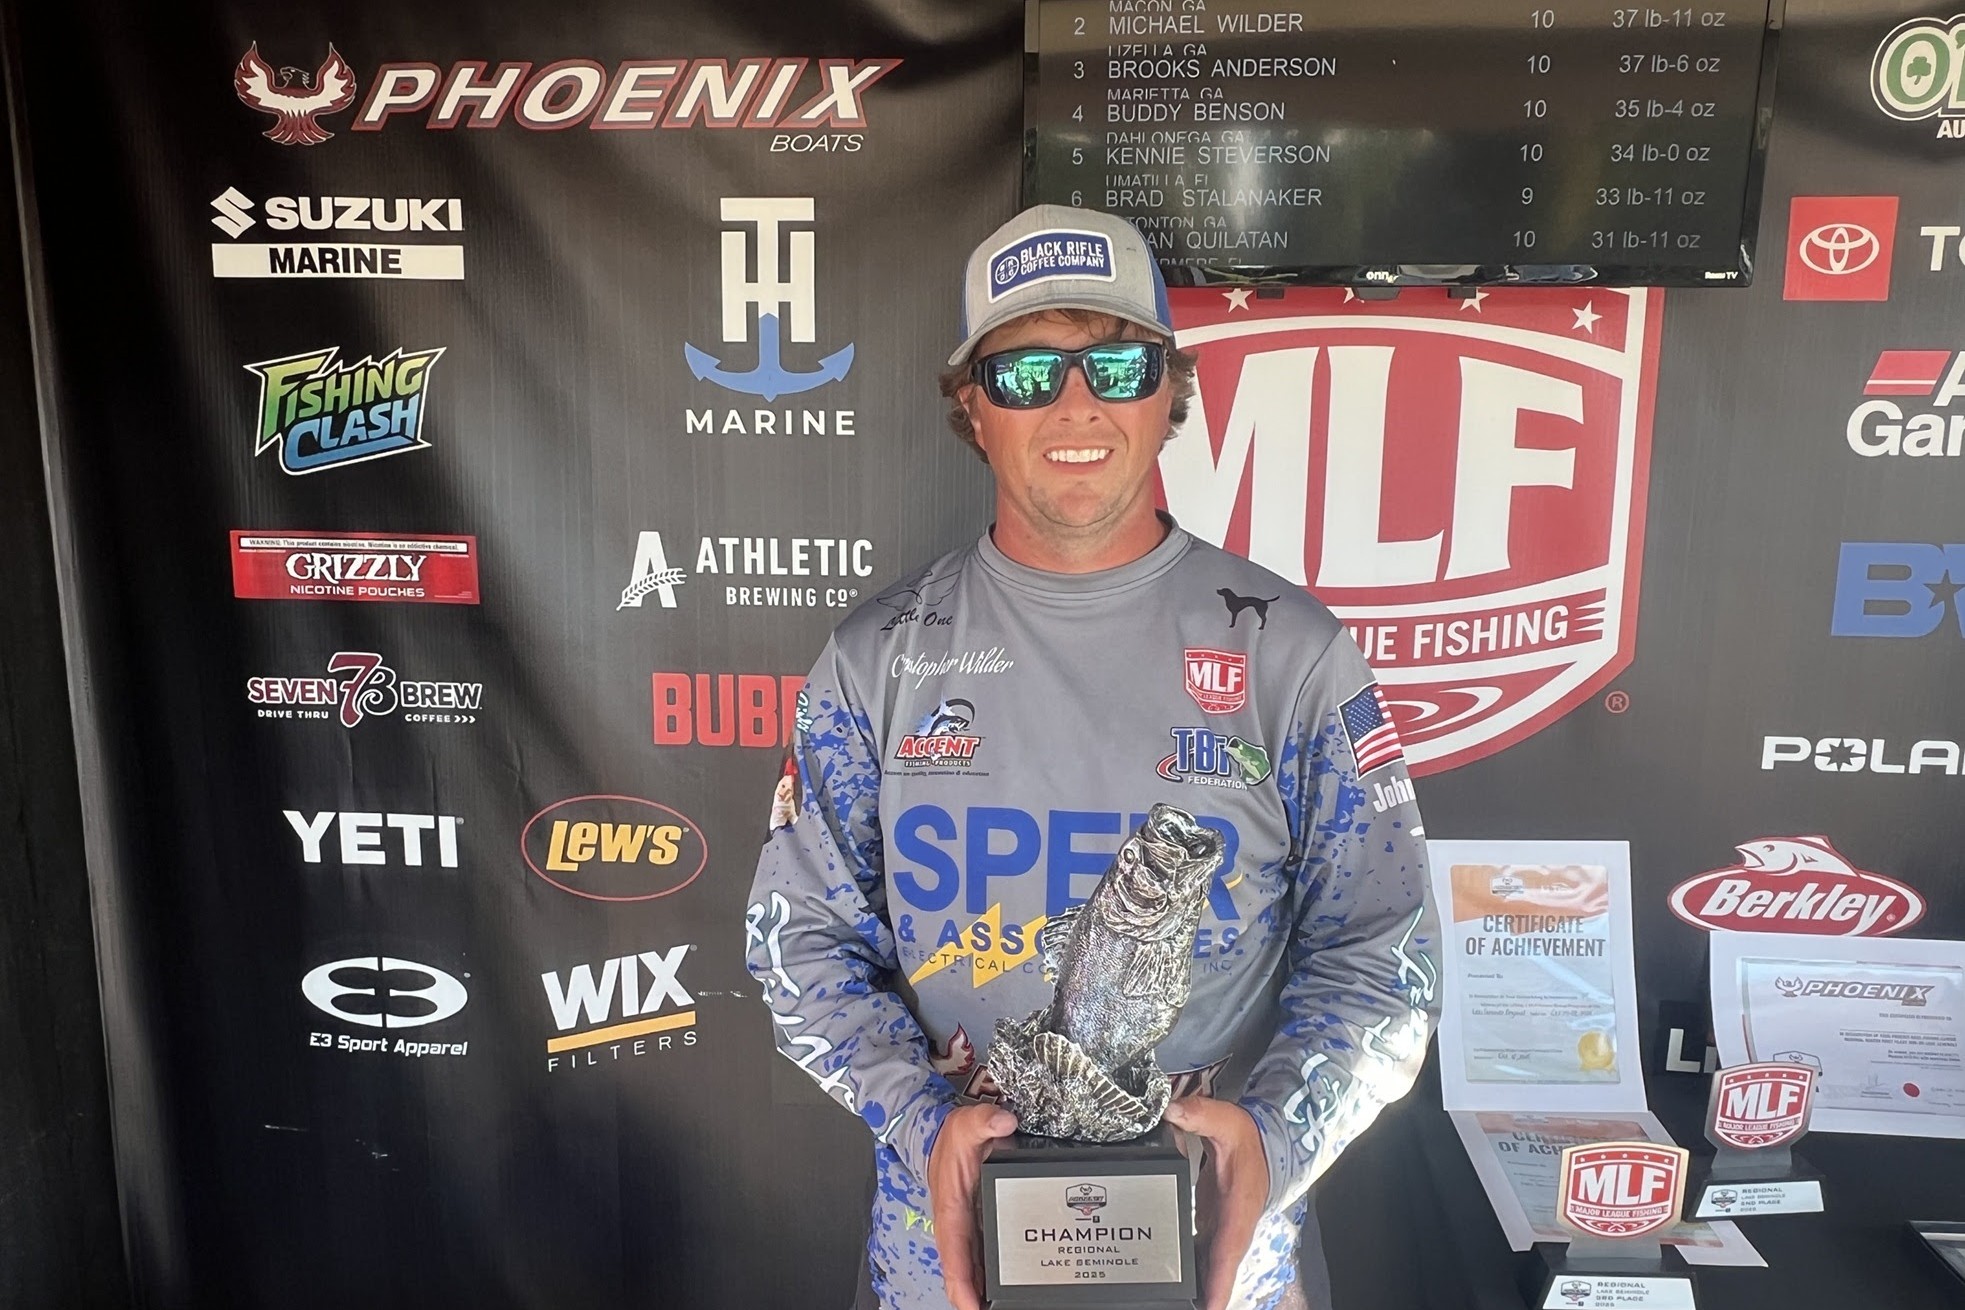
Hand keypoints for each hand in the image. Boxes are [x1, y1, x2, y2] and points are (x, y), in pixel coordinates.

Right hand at [927, 1103, 1019, 1309]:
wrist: (942, 1138)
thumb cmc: (952, 1138)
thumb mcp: (968, 1123)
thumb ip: (985, 1121)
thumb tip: (1003, 1122)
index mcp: (951, 1211)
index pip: (954, 1255)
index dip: (962, 1284)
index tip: (972, 1306)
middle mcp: (958, 1227)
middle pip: (965, 1273)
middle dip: (975, 1297)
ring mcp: (968, 1230)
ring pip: (975, 1270)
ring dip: (984, 1290)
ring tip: (1005, 1304)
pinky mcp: (978, 1227)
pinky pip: (984, 1258)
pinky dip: (991, 1276)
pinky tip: (1007, 1290)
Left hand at [1164, 1096, 1269, 1309]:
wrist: (1264, 1146)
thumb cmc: (1247, 1140)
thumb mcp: (1226, 1123)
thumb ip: (1200, 1116)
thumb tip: (1173, 1110)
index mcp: (1236, 1213)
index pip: (1226, 1256)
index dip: (1218, 1286)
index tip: (1210, 1309)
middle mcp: (1231, 1232)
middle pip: (1215, 1274)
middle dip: (1202, 1296)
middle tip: (1176, 1307)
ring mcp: (1222, 1235)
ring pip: (1208, 1270)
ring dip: (1195, 1287)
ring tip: (1170, 1301)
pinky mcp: (1213, 1231)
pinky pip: (1201, 1259)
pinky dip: (1190, 1272)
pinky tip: (1170, 1282)